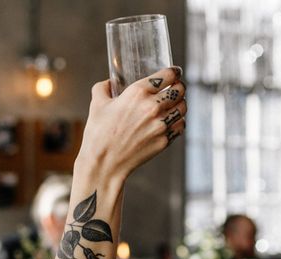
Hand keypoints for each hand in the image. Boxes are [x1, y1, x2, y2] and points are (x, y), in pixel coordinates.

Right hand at [76, 66, 186, 181]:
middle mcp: (152, 107)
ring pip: (183, 107)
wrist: (104, 164)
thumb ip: (103, 88)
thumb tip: (110, 83)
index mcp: (137, 93)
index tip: (175, 72)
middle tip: (176, 88)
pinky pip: (181, 126)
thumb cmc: (98, 135)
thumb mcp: (97, 105)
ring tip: (176, 104)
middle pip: (180, 90)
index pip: (167, 75)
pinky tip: (173, 121)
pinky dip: (179, 121)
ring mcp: (160, 125)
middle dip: (179, 87)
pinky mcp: (164, 141)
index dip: (174, 72)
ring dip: (180, 104)